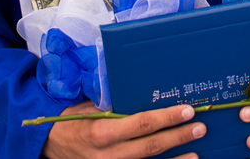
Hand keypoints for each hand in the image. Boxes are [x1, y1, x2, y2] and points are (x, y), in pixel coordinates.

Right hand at [43, 102, 204, 158]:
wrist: (49, 145)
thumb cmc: (69, 122)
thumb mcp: (87, 109)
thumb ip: (112, 108)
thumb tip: (141, 97)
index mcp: (101, 132)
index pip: (141, 124)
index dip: (166, 118)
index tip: (185, 111)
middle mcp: (108, 155)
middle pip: (151, 145)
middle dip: (178, 136)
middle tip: (199, 127)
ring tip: (196, 151)